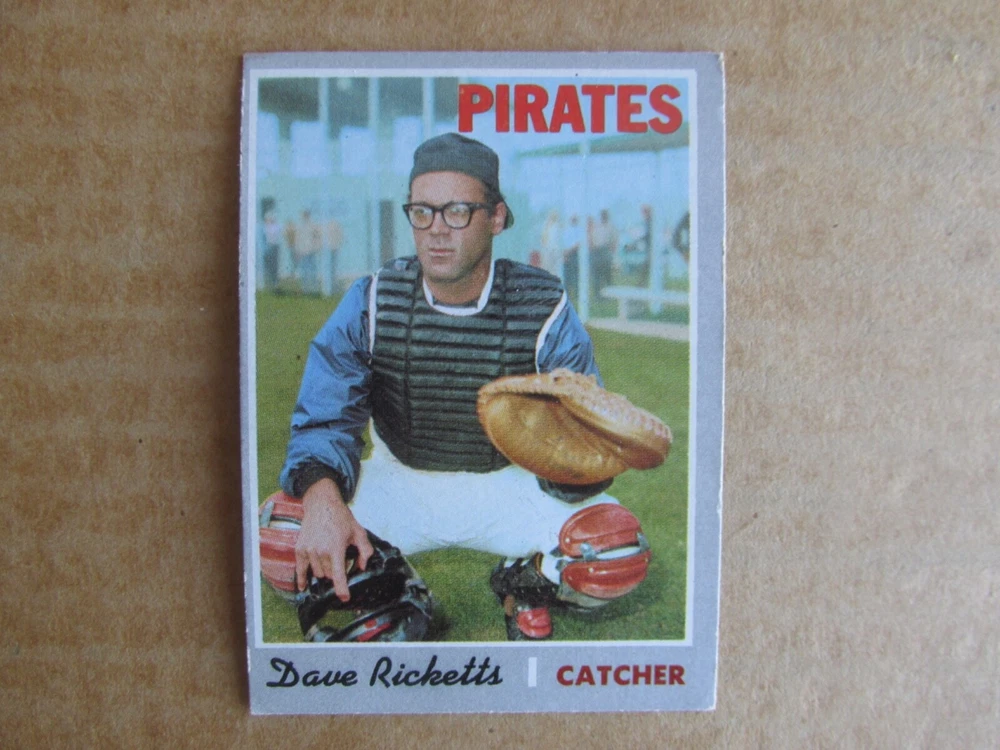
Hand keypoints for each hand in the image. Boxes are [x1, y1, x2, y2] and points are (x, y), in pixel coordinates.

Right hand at [295, 479, 373, 601]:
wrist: (321, 504)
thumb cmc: (340, 517)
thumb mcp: (359, 532)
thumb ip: (365, 551)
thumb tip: (362, 567)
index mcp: (336, 548)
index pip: (338, 575)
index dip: (342, 589)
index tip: (344, 598)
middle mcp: (320, 551)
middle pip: (329, 575)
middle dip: (336, 573)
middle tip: (341, 561)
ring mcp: (308, 550)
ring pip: (318, 573)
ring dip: (325, 571)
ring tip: (330, 558)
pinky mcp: (300, 549)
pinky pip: (300, 569)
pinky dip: (302, 578)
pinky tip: (303, 587)